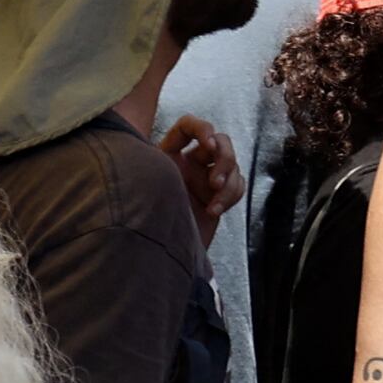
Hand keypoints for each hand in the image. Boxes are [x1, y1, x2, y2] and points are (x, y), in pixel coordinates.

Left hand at [156, 113, 243, 240]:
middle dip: (224, 157)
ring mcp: (205, 181)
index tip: (208, 143)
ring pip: (232, 164)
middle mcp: (189, 165)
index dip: (202, 127)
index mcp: (169, 155)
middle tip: (215, 180)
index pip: (188, 126)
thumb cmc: (145, 222)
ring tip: (215, 198)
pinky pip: (237, 185)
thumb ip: (163, 166)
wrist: (157, 257)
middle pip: (220, 141)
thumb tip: (179, 151)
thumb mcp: (151, 187)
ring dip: (229, 180)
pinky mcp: (217, 198)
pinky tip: (215, 210)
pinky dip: (231, 196)